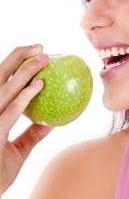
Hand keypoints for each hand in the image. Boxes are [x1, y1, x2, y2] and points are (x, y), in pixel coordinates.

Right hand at [0, 45, 53, 196]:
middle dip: (18, 57)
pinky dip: (23, 97)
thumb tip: (53, 122)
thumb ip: (31, 135)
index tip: (34, 53)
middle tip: (41, 46)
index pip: (1, 82)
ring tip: (44, 58)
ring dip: (24, 71)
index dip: (14, 64)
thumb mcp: (16, 151)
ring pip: (4, 89)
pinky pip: (9, 112)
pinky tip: (39, 86)